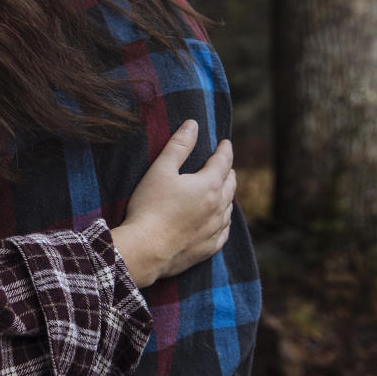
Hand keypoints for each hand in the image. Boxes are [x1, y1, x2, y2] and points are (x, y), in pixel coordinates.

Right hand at [110, 120, 235, 287]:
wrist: (146, 249)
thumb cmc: (150, 207)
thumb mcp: (160, 171)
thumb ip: (178, 146)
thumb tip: (193, 125)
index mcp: (208, 185)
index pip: (223, 162)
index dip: (224, 150)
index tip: (225, 142)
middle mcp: (218, 207)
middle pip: (230, 184)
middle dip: (228, 172)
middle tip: (225, 165)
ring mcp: (215, 229)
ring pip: (229, 208)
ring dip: (227, 195)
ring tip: (223, 190)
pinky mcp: (209, 248)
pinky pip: (224, 231)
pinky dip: (224, 220)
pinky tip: (220, 220)